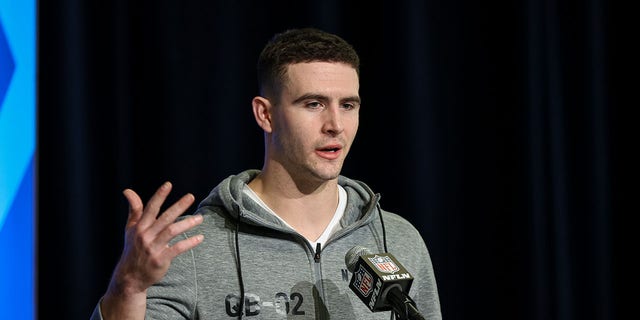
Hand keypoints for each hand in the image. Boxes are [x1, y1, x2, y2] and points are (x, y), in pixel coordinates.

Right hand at [101, 181, 203, 318]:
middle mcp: (146, 236)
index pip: (150, 208)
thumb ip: (134, 210)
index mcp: (140, 227)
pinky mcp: (160, 260)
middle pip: (165, 217)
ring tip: (200, 218)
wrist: (130, 277)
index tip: (168, 184)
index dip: (159, 196)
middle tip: (191, 196)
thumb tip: (128, 191)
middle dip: (178, 206)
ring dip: (187, 224)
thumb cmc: (133, 249)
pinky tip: (200, 237)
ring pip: (172, 231)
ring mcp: (153, 248)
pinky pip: (177, 249)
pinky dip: (189, 242)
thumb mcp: (131, 229)